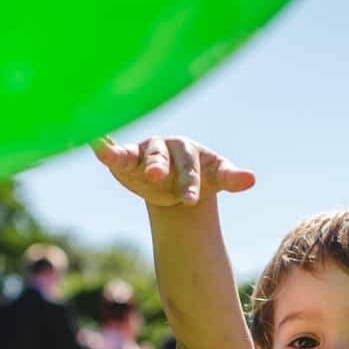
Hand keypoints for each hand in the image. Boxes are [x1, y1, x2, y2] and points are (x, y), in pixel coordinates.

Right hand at [91, 135, 254, 206]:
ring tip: (116, 158)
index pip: (193, 167)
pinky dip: (107, 150)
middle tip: (157, 178)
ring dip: (131, 157)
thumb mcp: (216, 177)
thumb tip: (252, 179)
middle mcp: (167, 147)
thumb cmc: (200, 176)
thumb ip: (231, 178)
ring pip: (139, 154)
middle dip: (161, 168)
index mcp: (191, 151)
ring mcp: (146, 152)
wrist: (177, 183)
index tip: (191, 202)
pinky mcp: (127, 159)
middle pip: (164, 158)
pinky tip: (97, 146)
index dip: (190, 183)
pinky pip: (117, 153)